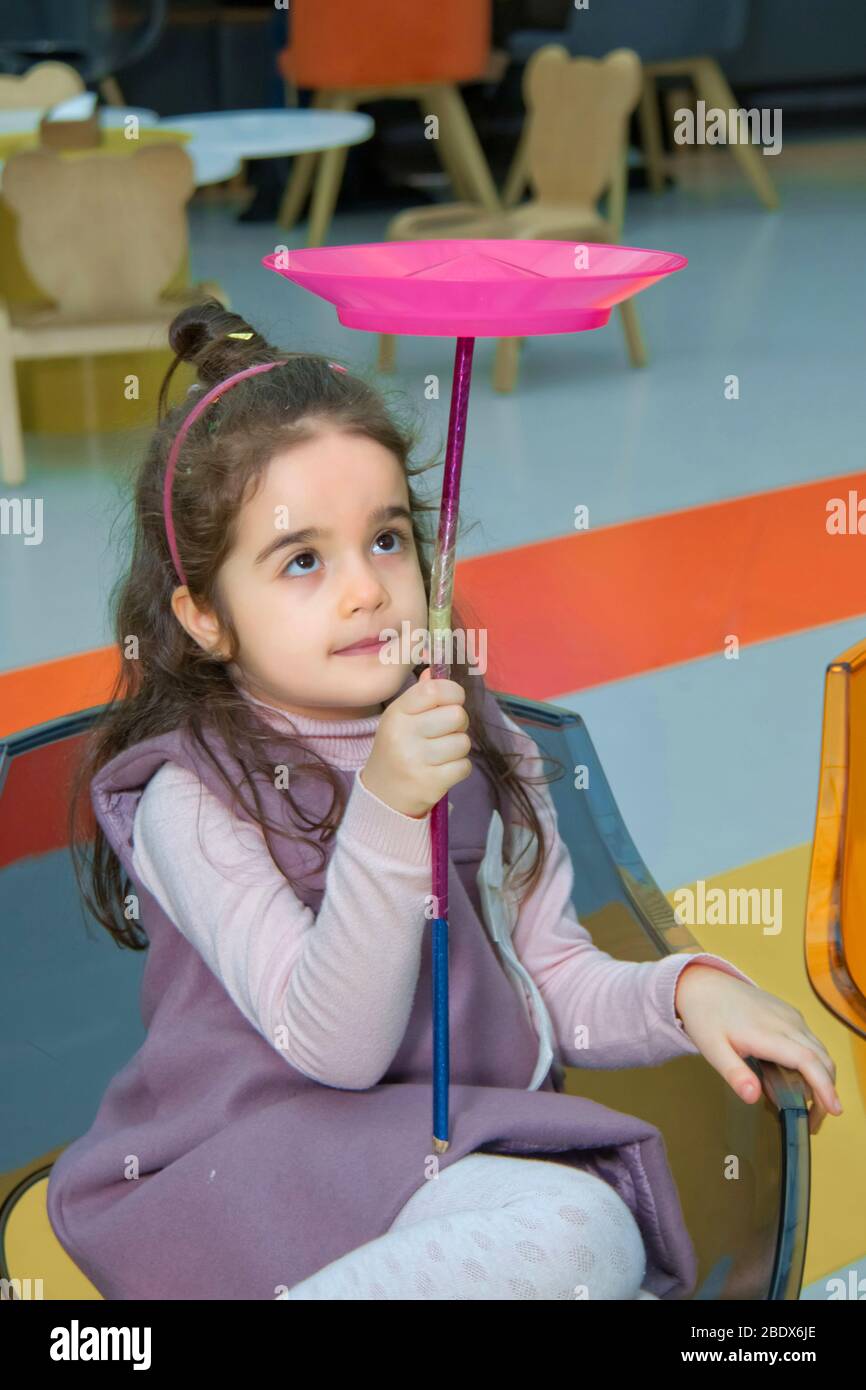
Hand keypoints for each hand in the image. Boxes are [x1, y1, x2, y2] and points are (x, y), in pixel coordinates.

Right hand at [360, 666, 471, 818]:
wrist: (382, 796)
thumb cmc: (396, 750)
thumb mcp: (400, 719)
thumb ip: (419, 695)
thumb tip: (435, 670)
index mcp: (397, 713)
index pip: (434, 690)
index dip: (453, 692)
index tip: (453, 700)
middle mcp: (403, 735)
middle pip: (456, 715)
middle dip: (459, 724)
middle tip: (446, 733)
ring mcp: (416, 760)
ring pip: (463, 742)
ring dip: (458, 749)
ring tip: (442, 754)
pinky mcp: (429, 783)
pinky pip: (464, 767)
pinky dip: (459, 769)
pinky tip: (443, 770)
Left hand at [674, 964, 841, 1134]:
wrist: (704, 984)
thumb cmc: (706, 1017)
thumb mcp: (712, 1049)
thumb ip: (734, 1074)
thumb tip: (753, 1097)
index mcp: (767, 1033)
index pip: (808, 1061)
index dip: (824, 1086)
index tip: (833, 1110)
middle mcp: (786, 1022)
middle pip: (821, 1059)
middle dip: (826, 1091)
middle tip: (812, 1121)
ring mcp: (790, 1016)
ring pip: (820, 1050)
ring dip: (822, 1078)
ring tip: (807, 1106)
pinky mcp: (789, 1014)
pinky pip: (811, 1041)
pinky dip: (815, 1063)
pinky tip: (798, 1078)